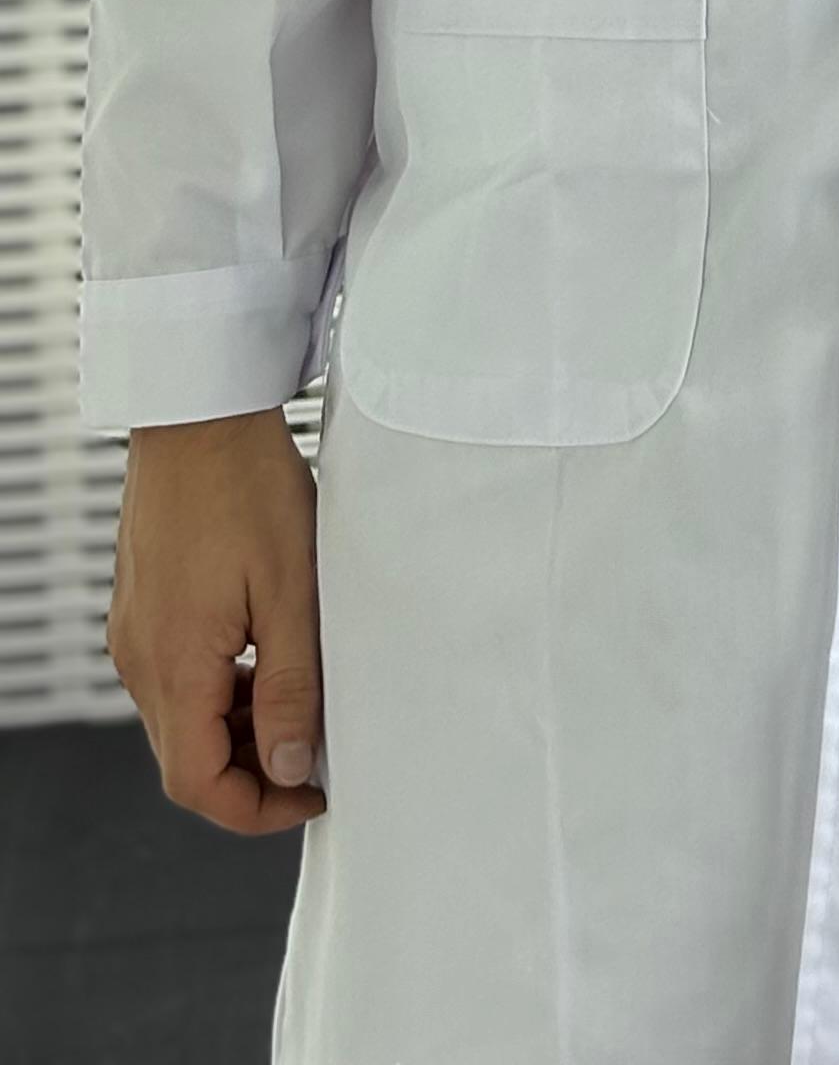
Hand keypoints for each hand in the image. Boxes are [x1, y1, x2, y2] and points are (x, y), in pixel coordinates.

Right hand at [106, 409, 327, 834]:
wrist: (199, 412)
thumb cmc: (245, 484)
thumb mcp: (292, 590)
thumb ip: (293, 686)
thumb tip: (293, 766)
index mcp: (172, 668)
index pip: (196, 784)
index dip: (256, 809)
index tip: (312, 795)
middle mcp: (140, 660)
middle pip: (187, 759)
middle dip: (253, 773)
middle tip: (319, 754)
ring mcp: (137, 632)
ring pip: (184, 719)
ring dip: (240, 730)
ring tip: (305, 704)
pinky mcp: (145, 606)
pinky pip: (179, 676)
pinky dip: (224, 690)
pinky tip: (269, 660)